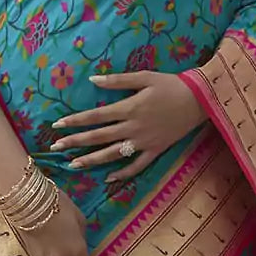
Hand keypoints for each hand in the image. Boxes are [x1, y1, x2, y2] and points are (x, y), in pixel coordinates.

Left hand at [49, 71, 207, 181]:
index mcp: (129, 108)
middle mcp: (133, 128)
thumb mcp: (144, 77)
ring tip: (74, 165)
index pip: (95, 117)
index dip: (75, 121)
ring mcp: (144, 142)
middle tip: (55, 148)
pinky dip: (123, 173)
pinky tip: (108, 178)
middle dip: (75, 142)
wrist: (200, 100)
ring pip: (113, 155)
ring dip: (92, 160)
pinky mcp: (155, 151)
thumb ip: (118, 80)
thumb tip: (93, 79)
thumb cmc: (171, 85)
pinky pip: (136, 166)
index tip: (58, 125)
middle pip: (99, 137)